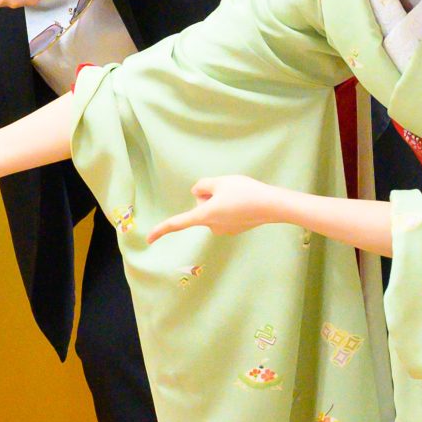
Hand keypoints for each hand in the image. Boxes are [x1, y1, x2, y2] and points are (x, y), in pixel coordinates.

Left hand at [149, 175, 288, 241]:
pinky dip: (229, 206)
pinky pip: (224, 213)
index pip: (177, 223)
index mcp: (204, 216)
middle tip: (227, 189)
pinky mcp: (234, 229)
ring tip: (239, 196)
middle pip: (200, 206)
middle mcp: (212, 226)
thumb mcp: (220, 181)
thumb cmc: (245, 192)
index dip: (161, 230)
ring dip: (220, 200)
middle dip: (208, 196)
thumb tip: (198, 193)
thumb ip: (202, 185)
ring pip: (212, 209)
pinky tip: (244, 203)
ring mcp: (224, 230)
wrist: (273, 205)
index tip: (148, 240)